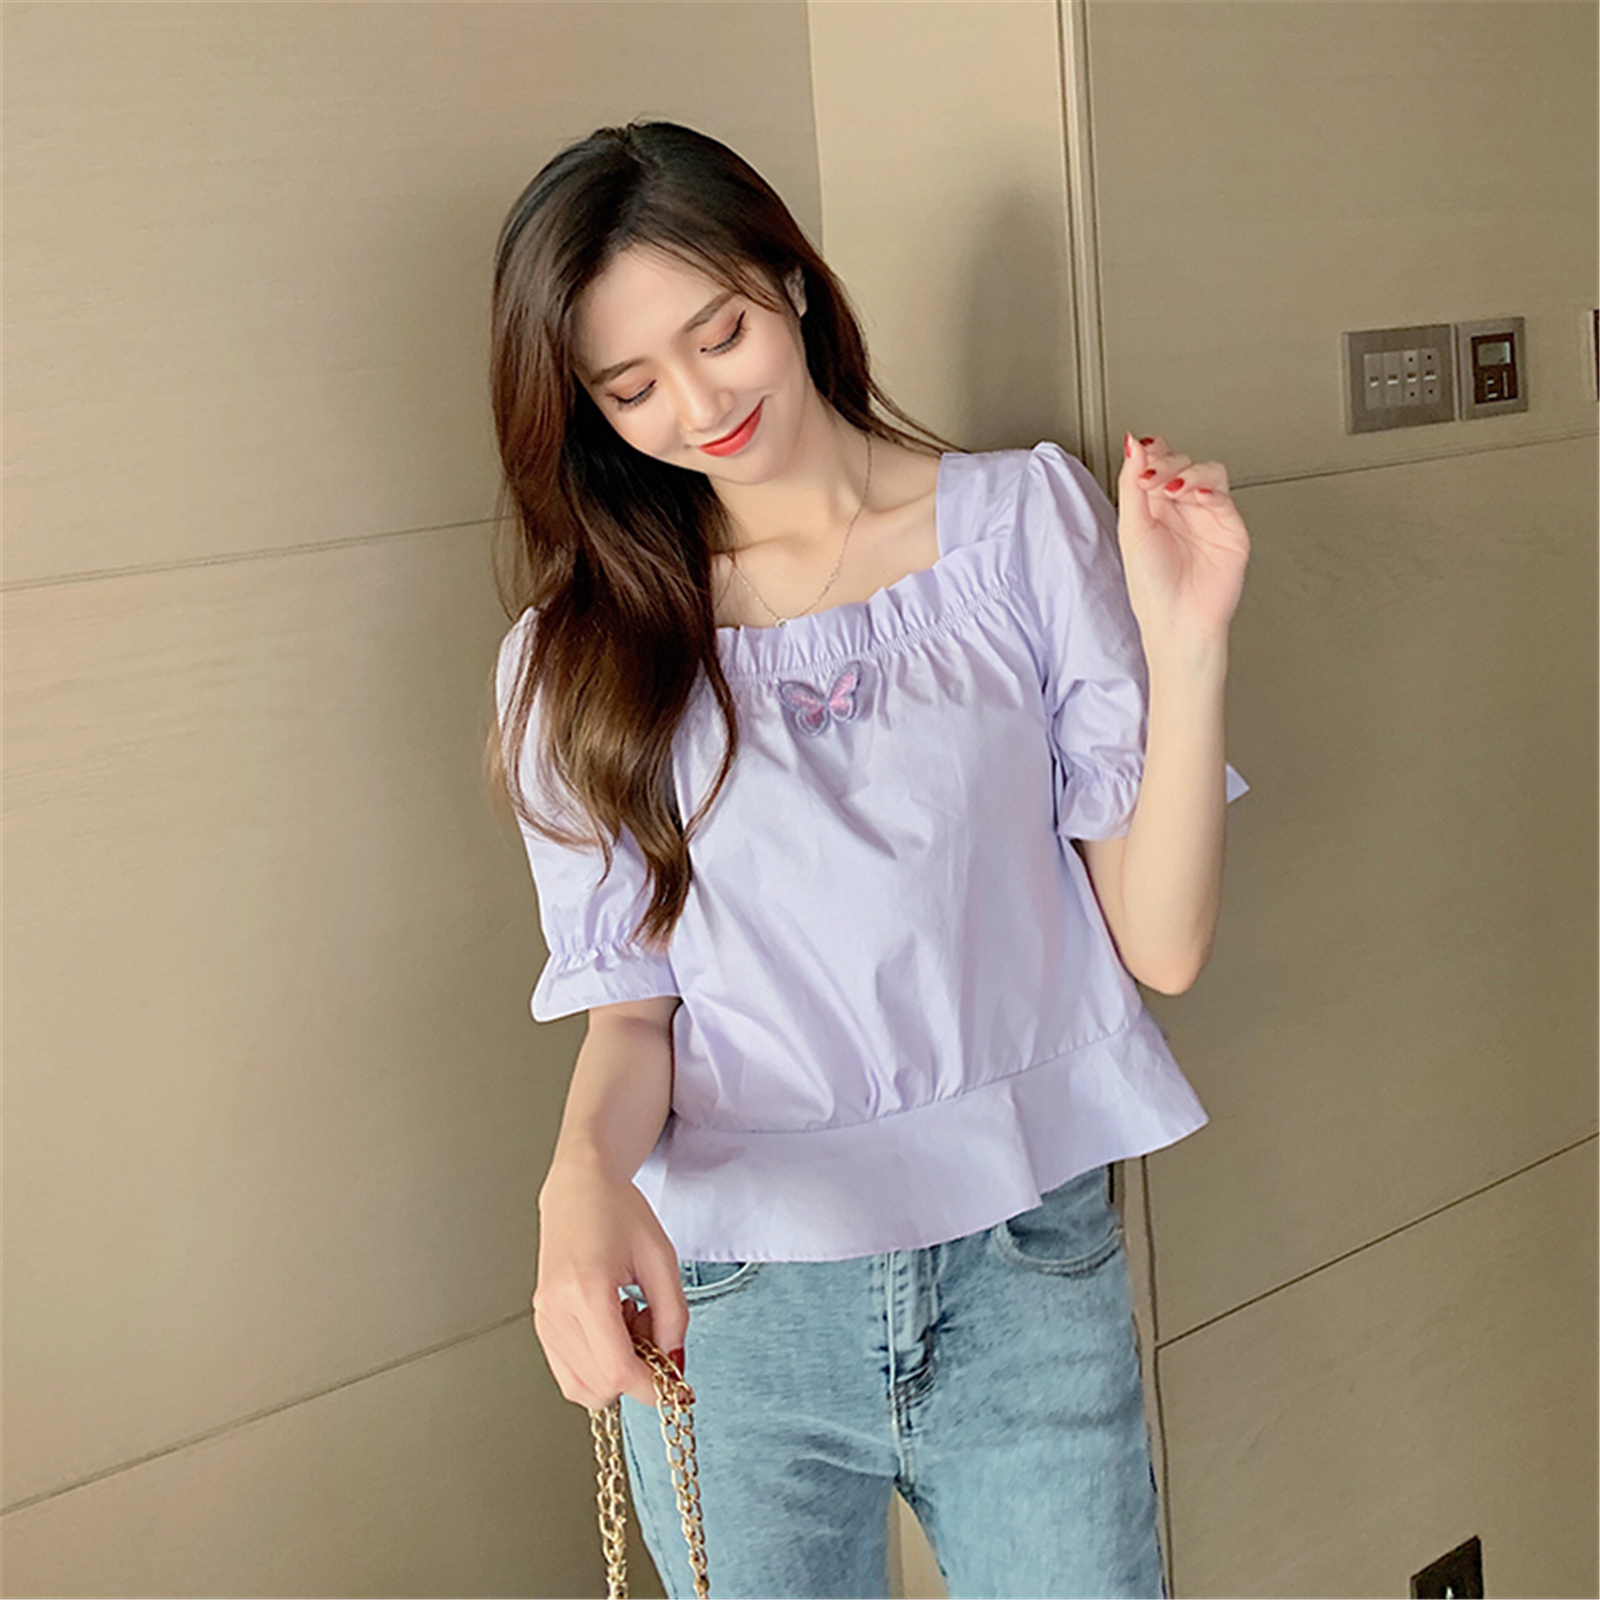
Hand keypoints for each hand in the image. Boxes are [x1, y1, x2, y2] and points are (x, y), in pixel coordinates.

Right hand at [532, 1158, 691, 1411]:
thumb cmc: (617, 1211)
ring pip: (582, 1386)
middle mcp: (556, 1309)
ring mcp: (543, 1317)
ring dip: (615, 1373)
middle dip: (636, 1376)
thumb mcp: (661, 1259)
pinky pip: (569, 1372)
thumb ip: (673, 1316)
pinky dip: (597, 1366)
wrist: (580, 1186)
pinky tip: (612, 1328)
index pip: (618, 1371)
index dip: (651, 1388)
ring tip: (630, 1324)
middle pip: (600, 1385)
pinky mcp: (540, 1321)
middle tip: (653, 1335)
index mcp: (586, 1291)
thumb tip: (673, 1365)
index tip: (673, 1387)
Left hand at [1116, 434, 1250, 646]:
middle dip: (1167, 464)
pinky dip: (1211, 489)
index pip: (1155, 463)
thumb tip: (1132, 443)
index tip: (1142, 453)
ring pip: (1207, 471)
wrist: (1179, 622)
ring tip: (1174, 490)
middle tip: (1154, 479)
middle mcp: (1179, 509)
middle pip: (1181, 461)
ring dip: (1189, 473)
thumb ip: (1131, 484)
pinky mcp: (1229, 527)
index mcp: (1151, 508)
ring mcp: (1206, 516)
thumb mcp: (1131, 530)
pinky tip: (1198, 497)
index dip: (1151, 452)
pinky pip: (1224, 495)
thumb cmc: (1152, 587)